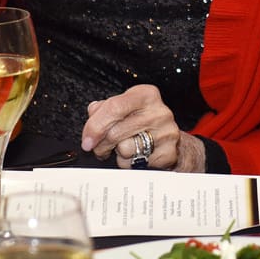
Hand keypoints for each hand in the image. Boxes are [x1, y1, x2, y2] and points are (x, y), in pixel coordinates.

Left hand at [79, 84, 204, 171]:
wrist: (172, 140)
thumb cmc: (144, 122)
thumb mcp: (126, 107)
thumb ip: (106, 108)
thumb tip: (93, 113)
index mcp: (146, 95)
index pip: (114, 108)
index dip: (95, 126)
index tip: (87, 140)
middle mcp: (158, 112)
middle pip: (115, 132)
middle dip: (101, 145)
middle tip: (100, 148)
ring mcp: (166, 133)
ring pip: (124, 149)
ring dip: (116, 154)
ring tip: (122, 149)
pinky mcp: (168, 153)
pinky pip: (135, 164)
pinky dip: (129, 163)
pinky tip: (135, 155)